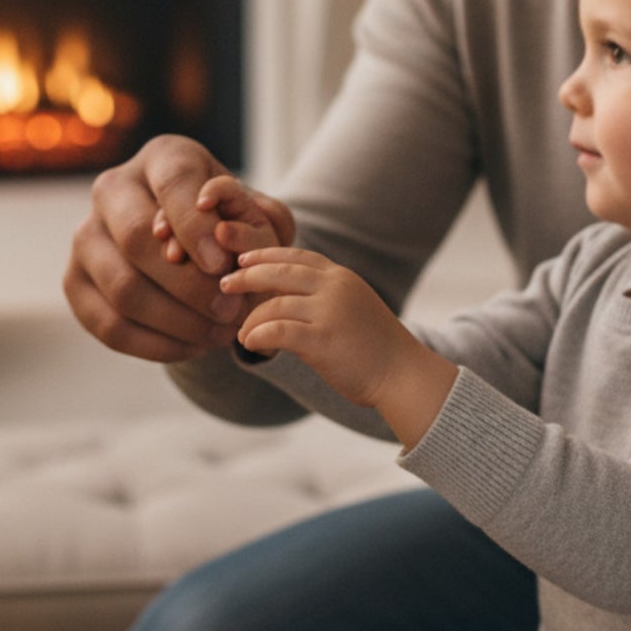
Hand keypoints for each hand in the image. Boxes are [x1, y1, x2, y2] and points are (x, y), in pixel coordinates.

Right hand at [62, 135, 293, 363]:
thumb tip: (228, 240)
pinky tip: (192, 346)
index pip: (173, 183)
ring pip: (121, 287)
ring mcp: (86, 236)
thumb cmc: (229, 227)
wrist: (196, 250)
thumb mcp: (258, 217)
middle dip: (188, 284)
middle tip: (230, 312)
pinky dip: (156, 344)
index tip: (223, 265)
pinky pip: (109, 325)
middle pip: (136, 237)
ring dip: (177, 321)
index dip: (196, 226)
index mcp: (162, 157)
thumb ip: (258, 224)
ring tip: (218, 334)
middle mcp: (113, 188)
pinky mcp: (75, 282)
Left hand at [221, 246, 456, 446]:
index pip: (296, 255)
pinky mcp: (323, 340)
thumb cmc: (374, 347)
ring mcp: (330, 312)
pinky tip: (249, 344)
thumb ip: (323, 295)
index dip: (265, 255)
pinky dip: (258, 336)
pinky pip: (278, 331)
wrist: (405, 376)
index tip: (242, 259)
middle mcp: (335, 288)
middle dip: (247, 276)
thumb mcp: (352, 306)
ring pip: (274, 305)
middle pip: (279, 272)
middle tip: (225, 284)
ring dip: (251, 319)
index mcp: (341, 277)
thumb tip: (282, 295)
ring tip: (241, 333)